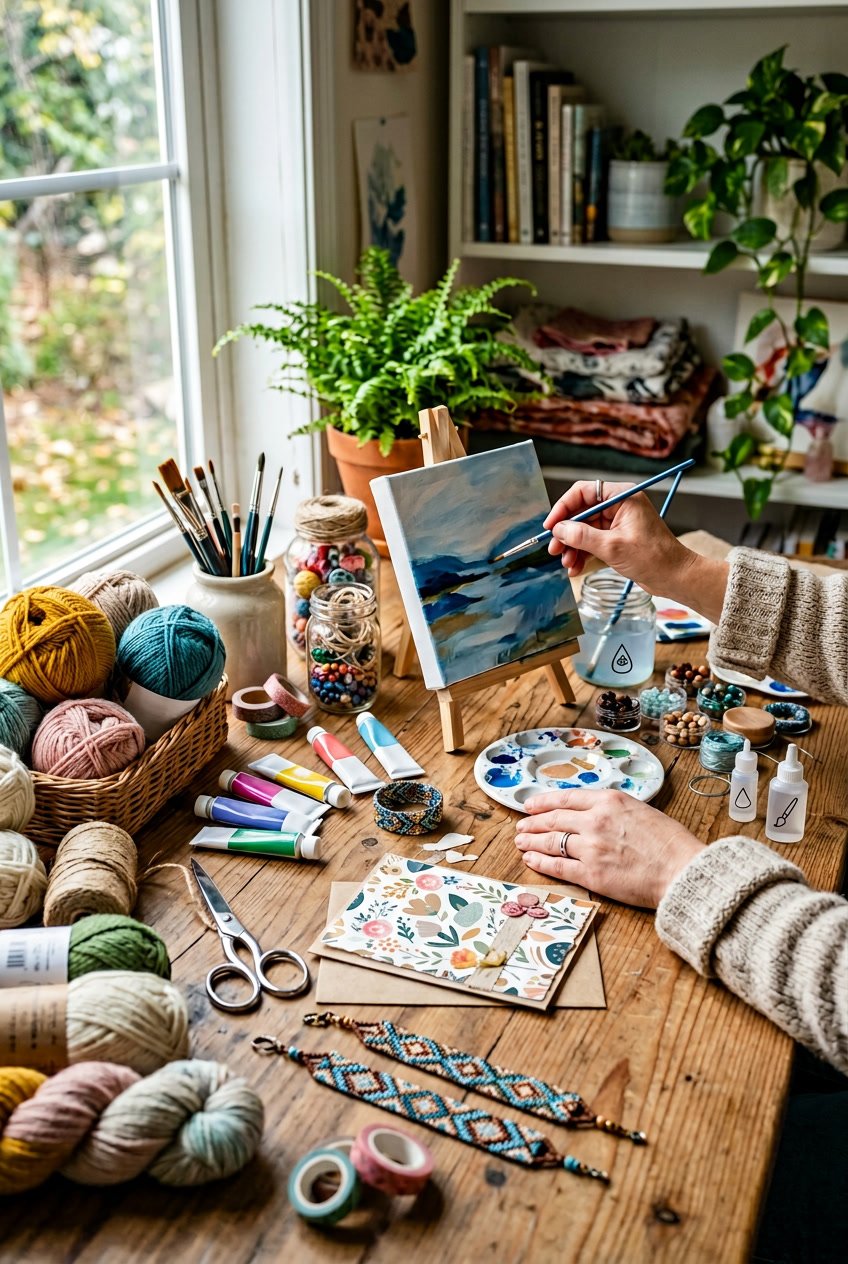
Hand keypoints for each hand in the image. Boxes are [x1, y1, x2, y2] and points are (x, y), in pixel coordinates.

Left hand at [514, 788, 703, 908]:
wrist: (682, 870)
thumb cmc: (670, 843)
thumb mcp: (641, 811)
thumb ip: (614, 811)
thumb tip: (596, 815)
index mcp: (609, 801)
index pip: (566, 797)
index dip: (544, 802)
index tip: (531, 805)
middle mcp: (595, 820)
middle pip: (554, 819)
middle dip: (533, 823)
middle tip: (521, 826)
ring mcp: (590, 847)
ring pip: (551, 841)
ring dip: (532, 841)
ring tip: (521, 842)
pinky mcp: (591, 874)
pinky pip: (557, 866)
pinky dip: (540, 862)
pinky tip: (531, 859)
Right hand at [544, 480, 688, 589]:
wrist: (675, 577)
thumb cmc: (654, 558)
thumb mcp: (613, 547)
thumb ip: (582, 536)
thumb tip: (559, 530)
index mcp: (622, 497)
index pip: (584, 492)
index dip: (563, 508)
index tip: (551, 526)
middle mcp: (619, 506)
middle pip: (582, 512)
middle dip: (567, 532)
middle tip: (554, 549)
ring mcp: (618, 522)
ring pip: (585, 529)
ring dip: (573, 546)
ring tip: (567, 563)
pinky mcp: (617, 538)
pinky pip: (592, 541)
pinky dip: (582, 553)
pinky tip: (575, 567)